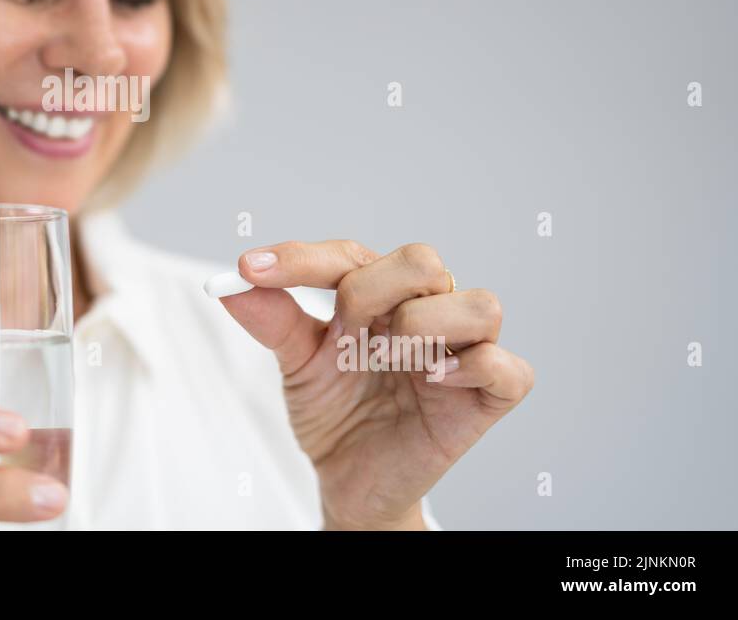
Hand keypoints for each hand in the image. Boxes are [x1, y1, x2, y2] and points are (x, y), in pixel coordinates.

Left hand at [221, 241, 533, 529]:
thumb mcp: (297, 365)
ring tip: (387, 357)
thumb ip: (272, 321)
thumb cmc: (335, 412)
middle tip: (344, 329)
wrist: (350, 481)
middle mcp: (425, 311)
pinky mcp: (487, 398)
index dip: (301, 258)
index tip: (248, 270)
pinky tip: (430, 380)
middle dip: (371, 289)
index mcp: (378, 295)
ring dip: (425, 324)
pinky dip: (472, 367)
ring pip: (479, 305)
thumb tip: (229, 284)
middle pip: (422, 260)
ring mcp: (461, 353)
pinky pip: (508, 369)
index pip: (349, 255)